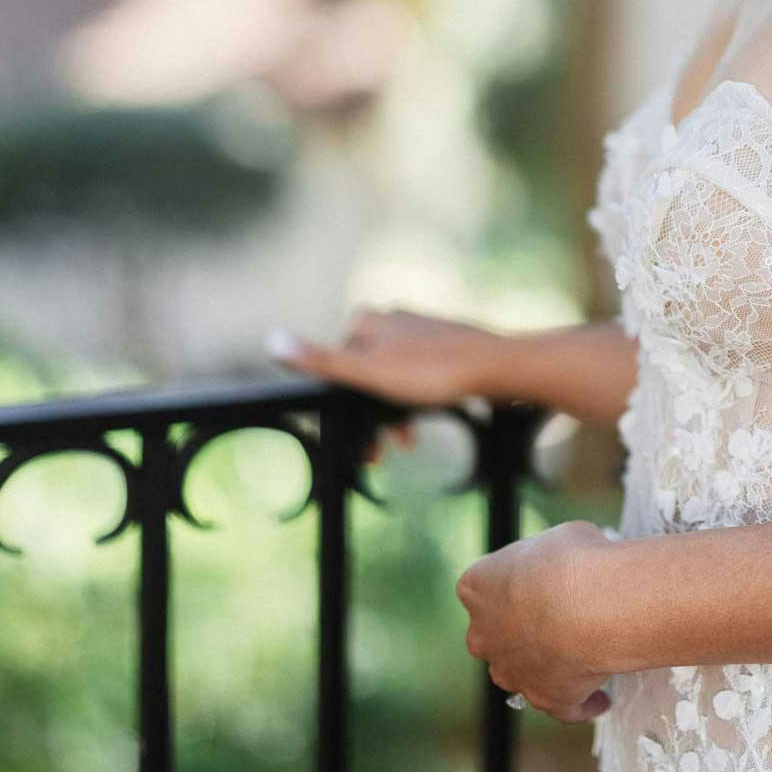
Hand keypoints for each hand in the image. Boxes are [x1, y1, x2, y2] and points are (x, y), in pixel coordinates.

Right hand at [265, 306, 500, 462]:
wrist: (500, 367)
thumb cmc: (433, 372)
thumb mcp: (370, 373)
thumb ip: (321, 361)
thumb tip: (271, 340)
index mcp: (368, 320)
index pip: (336, 369)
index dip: (343, 410)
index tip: (362, 445)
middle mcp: (392, 318)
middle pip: (365, 376)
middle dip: (372, 416)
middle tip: (386, 453)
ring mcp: (420, 329)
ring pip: (392, 379)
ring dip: (394, 414)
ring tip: (408, 442)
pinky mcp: (445, 343)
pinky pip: (419, 376)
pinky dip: (417, 401)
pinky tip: (428, 420)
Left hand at [455, 519, 616, 723]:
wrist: (592, 606)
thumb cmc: (573, 562)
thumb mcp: (561, 537)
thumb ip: (554, 558)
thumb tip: (573, 562)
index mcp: (477, 587)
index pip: (484, 586)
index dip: (515, 583)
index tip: (540, 578)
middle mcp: (484, 634)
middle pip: (496, 634)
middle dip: (520, 628)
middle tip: (560, 614)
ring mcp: (511, 672)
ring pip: (521, 671)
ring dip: (544, 665)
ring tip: (581, 655)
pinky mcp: (545, 699)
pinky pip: (563, 706)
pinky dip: (581, 702)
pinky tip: (599, 698)